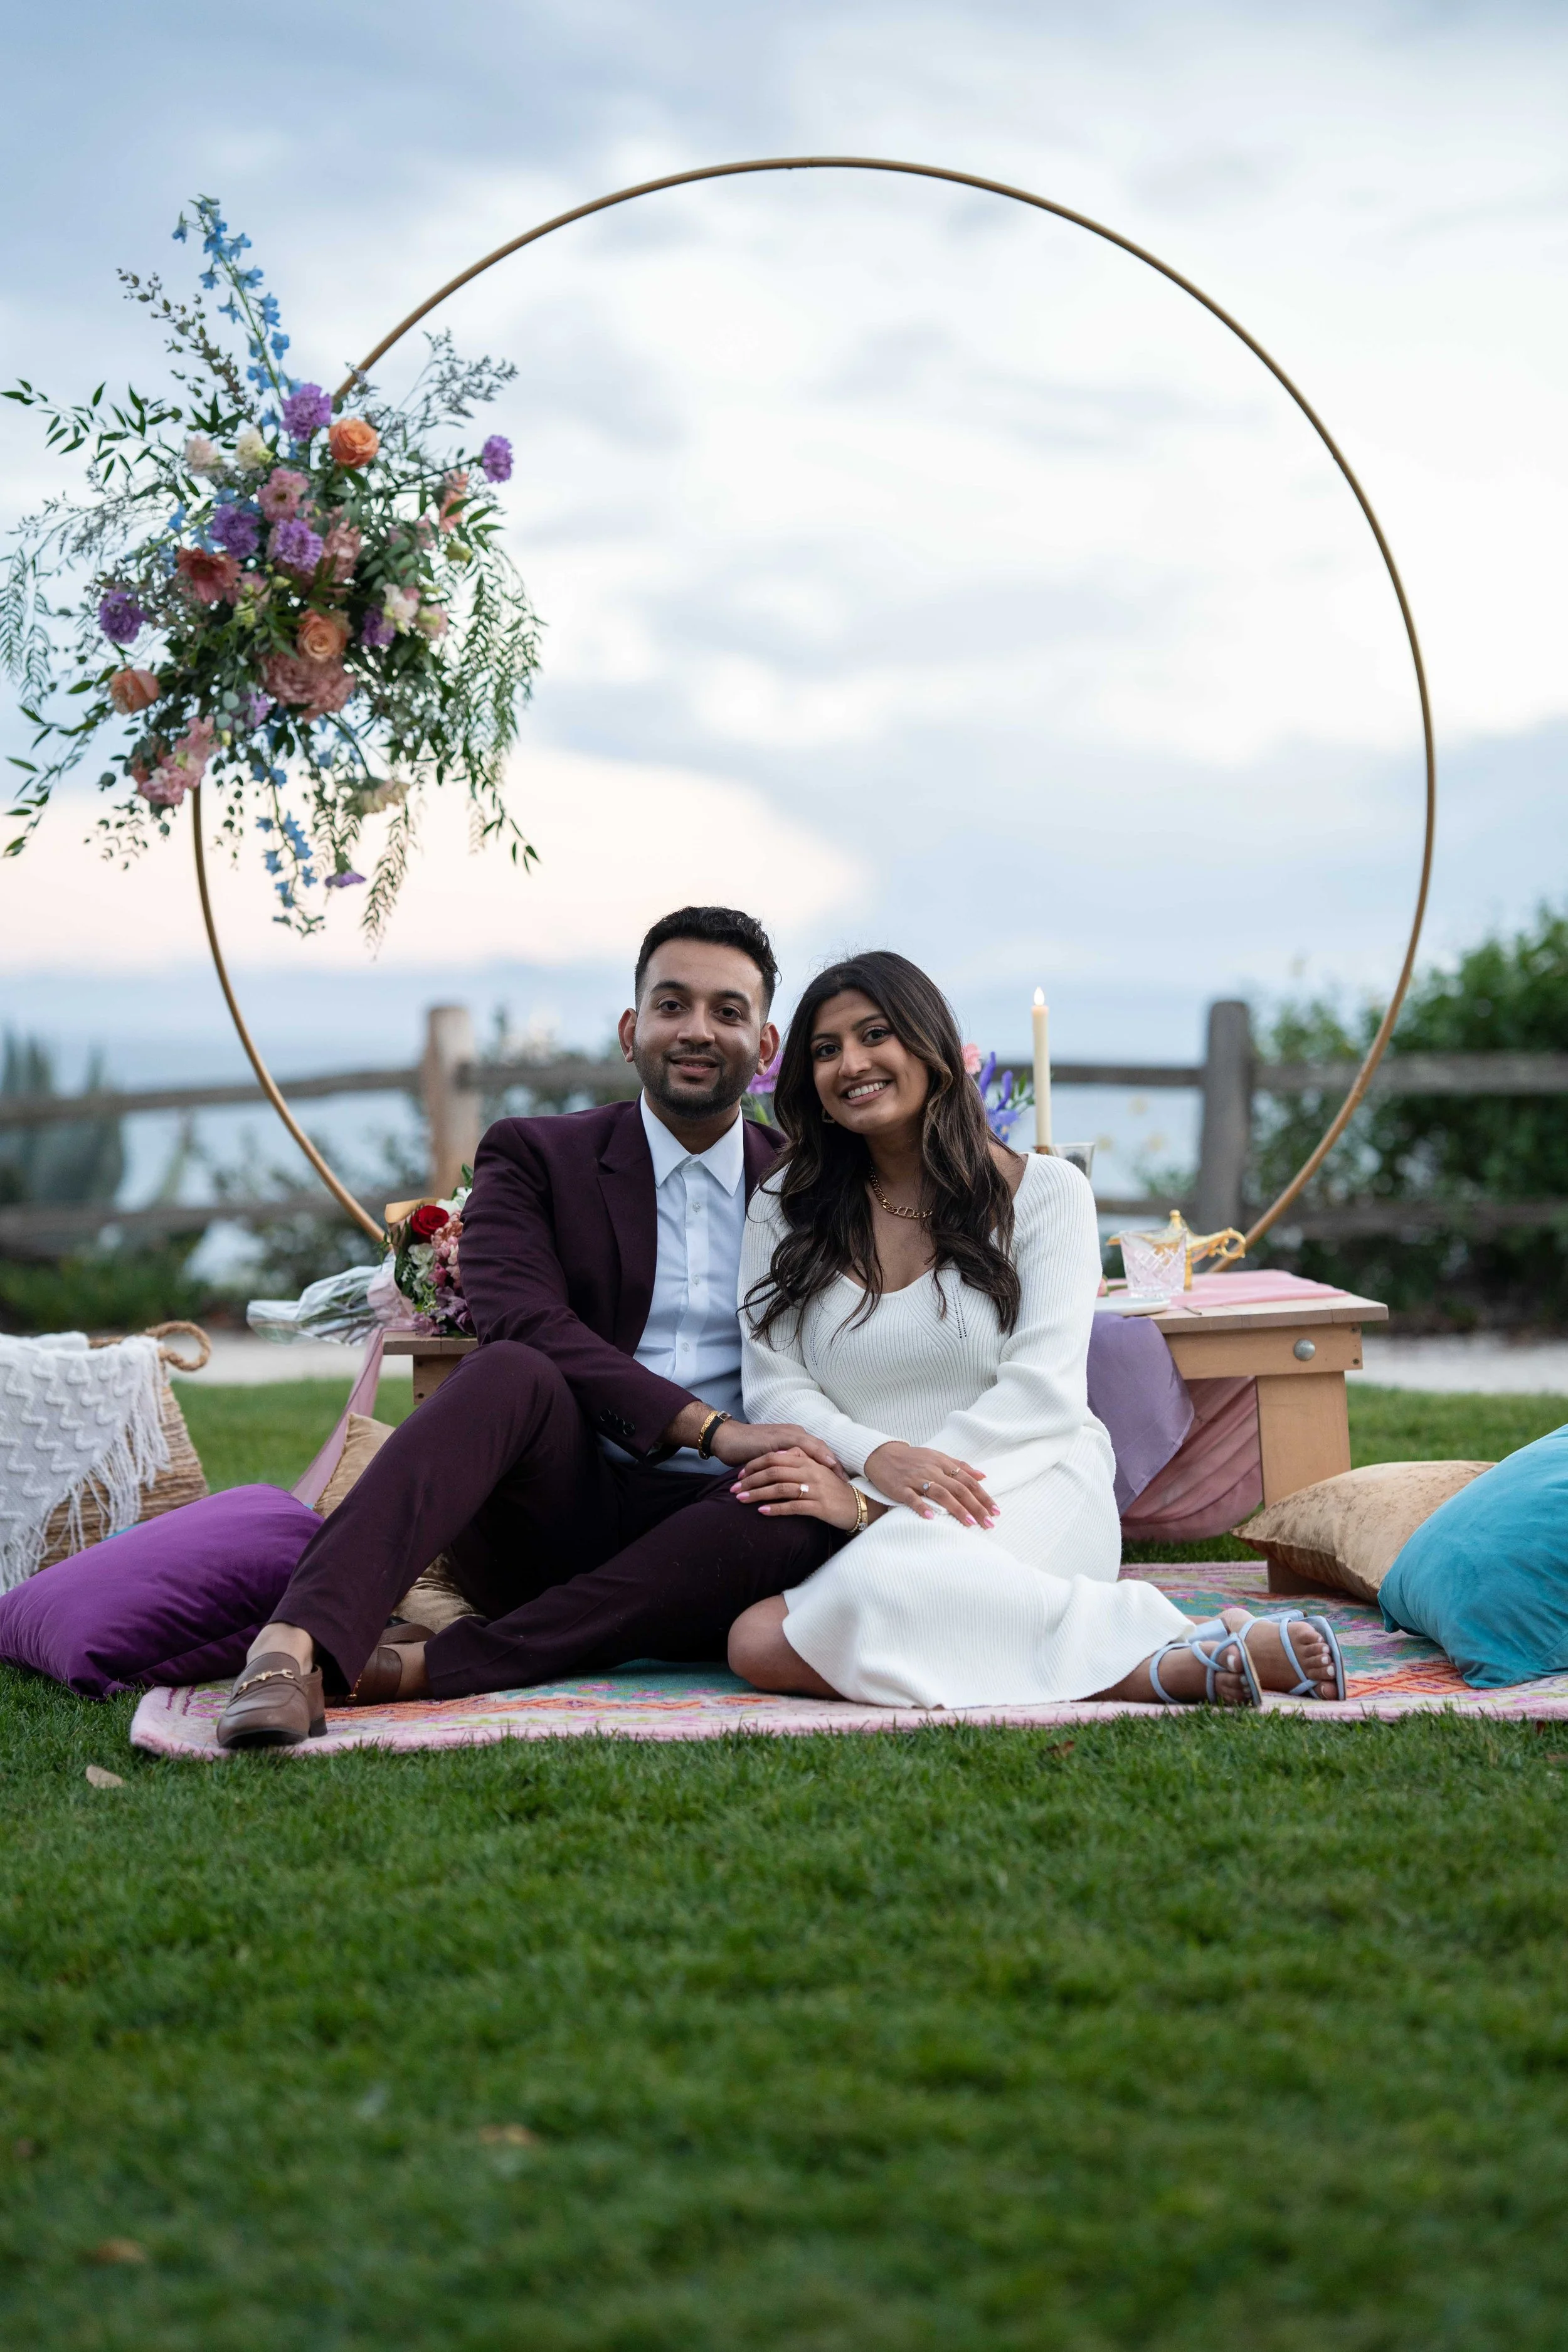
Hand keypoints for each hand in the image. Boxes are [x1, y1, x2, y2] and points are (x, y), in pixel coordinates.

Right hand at [659, 1402, 841, 1472]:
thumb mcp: (772, 1457)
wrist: (726, 1438)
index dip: (832, 1464)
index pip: (819, 1450)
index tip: (845, 1480)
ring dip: (826, 1460)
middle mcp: (793, 1432)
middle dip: (835, 1464)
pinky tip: (815, 1468)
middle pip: (821, 1448)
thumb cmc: (747, 1449)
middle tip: (847, 1481)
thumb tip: (798, 1479)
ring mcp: (785, 1433)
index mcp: (794, 1436)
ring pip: (813, 1446)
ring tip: (838, 1475)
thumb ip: (786, 1463)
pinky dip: (808, 1457)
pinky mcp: (776, 1439)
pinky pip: (796, 1448)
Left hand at [731, 1447, 864, 1531]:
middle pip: (773, 1471)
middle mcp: (811, 1471)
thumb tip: (777, 1457)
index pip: (776, 1457)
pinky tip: (761, 1512)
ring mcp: (815, 1488)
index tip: (741, 1474)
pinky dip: (775, 1508)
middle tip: (734, 1489)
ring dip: (757, 1494)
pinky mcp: (819, 1506)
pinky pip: (792, 1506)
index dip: (756, 1465)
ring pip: (779, 1488)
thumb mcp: (818, 1470)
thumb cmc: (834, 1489)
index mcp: (809, 1460)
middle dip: (751, 1480)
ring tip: (741, 1500)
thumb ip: (799, 1461)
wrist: (859, 1505)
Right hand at [863, 1440, 996, 1528]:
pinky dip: (921, 1507)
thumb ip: (960, 1466)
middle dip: (975, 1506)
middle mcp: (932, 1470)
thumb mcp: (938, 1457)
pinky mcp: (900, 1487)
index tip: (995, 1511)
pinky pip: (912, 1497)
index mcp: (943, 1463)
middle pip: (958, 1489)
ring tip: (969, 1523)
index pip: (968, 1481)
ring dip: (956, 1509)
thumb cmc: (913, 1459)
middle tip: (988, 1523)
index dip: (983, 1496)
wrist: (883, 1455)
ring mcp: (916, 1479)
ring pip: (940, 1493)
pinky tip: (930, 1518)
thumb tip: (983, 1476)